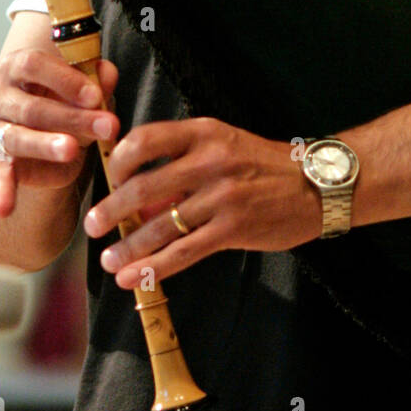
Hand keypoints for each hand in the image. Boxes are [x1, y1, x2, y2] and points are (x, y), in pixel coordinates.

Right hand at [0, 50, 120, 216]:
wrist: (41, 121)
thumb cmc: (63, 95)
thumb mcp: (83, 84)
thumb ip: (96, 78)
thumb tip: (107, 74)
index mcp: (16, 67)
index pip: (33, 65)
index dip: (64, 79)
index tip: (95, 95)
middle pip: (32, 107)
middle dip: (72, 118)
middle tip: (106, 126)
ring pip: (18, 137)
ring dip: (45, 145)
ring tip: (71, 150)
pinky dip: (1, 192)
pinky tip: (5, 209)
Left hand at [83, 117, 321, 287]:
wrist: (318, 186)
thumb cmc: (265, 165)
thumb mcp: (226, 146)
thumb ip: (184, 164)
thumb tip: (139, 198)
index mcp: (205, 132)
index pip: (145, 139)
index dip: (118, 161)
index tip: (108, 179)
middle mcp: (210, 160)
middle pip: (143, 186)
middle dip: (111, 210)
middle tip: (93, 225)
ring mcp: (222, 196)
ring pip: (159, 227)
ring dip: (126, 247)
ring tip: (109, 260)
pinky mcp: (232, 229)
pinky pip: (182, 253)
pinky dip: (151, 268)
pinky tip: (132, 277)